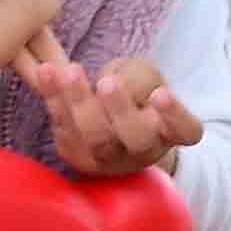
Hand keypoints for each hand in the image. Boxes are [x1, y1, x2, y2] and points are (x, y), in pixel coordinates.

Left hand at [25, 50, 202, 181]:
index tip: (161, 94)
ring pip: (96, 138)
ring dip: (80, 102)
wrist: (106, 122)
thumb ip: (140, 78)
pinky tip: (46, 71)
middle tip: (107, 83)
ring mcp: (107, 159)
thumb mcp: (147, 78)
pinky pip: (64, 128)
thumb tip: (118, 86)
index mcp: (170, 132)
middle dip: (120, 108)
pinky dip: (53, 98)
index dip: (174, 116)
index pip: (185, 130)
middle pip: (136, 137)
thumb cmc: (135, 94)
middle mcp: (143, 151)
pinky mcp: (74, 154)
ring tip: (70, 71)